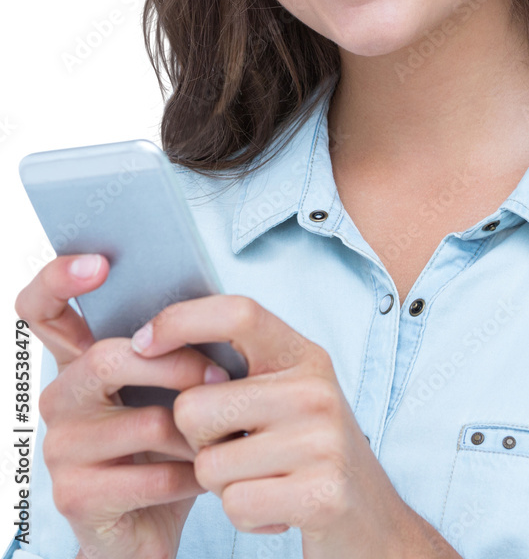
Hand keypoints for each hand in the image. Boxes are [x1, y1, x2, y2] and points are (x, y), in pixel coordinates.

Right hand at [15, 254, 230, 558]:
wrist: (155, 525)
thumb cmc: (171, 442)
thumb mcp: (173, 386)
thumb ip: (175, 344)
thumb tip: (207, 299)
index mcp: (81, 360)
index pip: (44, 309)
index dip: (59, 279)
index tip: (99, 264)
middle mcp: (60, 398)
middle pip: (109, 357)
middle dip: (179, 364)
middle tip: (222, 378)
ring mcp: (61, 448)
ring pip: (144, 420)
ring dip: (197, 431)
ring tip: (217, 437)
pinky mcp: (75, 497)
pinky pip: (151, 474)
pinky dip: (191, 475)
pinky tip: (201, 476)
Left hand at [130, 295, 415, 554]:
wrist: (372, 517)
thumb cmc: (310, 452)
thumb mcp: (288, 395)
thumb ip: (242, 369)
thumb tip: (155, 344)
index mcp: (304, 355)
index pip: (238, 312)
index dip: (182, 319)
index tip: (143, 342)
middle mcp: (316, 388)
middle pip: (195, 407)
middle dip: (197, 441)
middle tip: (236, 451)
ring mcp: (322, 440)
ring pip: (208, 464)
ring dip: (222, 485)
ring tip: (263, 479)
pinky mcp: (322, 493)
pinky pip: (234, 504)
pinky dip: (244, 515)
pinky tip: (276, 506)